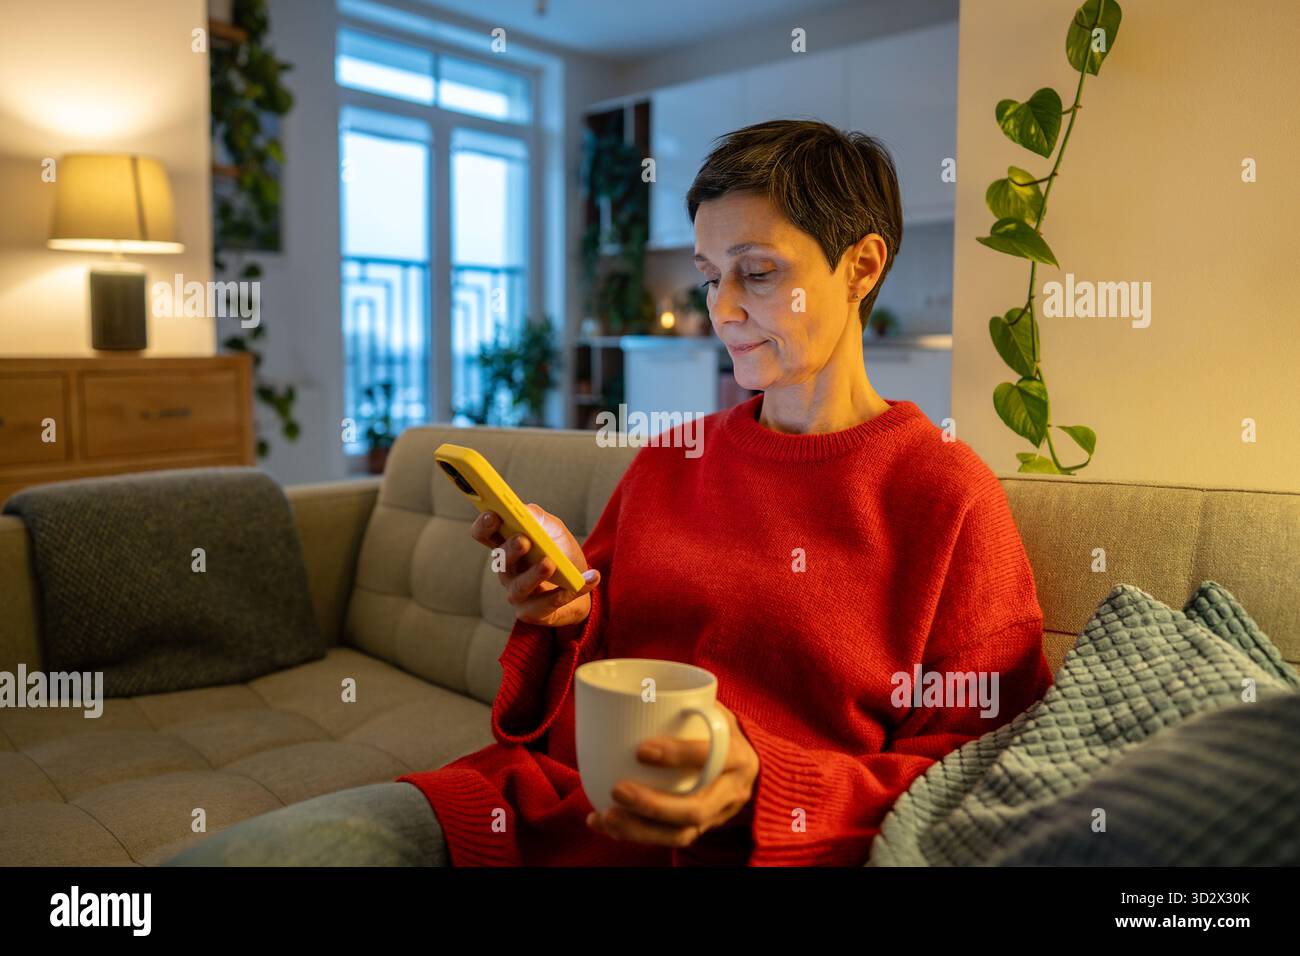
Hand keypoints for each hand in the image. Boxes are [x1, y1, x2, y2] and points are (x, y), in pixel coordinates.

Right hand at [470, 504, 598, 627]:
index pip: (484, 534)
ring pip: (520, 586)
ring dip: (535, 574)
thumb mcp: (553, 530)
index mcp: (506, 546)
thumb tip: (526, 511)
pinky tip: (591, 578)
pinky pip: (549, 603)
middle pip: (501, 560)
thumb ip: (538, 518)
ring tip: (550, 563)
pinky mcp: (532, 612)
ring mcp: (517, 594)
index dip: (484, 525)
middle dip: (511, 549)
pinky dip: (571, 590)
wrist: (578, 585)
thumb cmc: (560, 553)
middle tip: (524, 540)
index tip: (494, 515)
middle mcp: (506, 570)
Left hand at [586, 701, 758, 847]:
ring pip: (682, 834)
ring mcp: (718, 815)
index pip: (711, 757)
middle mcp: (732, 790)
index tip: (641, 750)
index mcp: (736, 754)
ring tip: (606, 816)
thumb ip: (687, 702)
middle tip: (617, 790)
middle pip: (695, 808)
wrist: (751, 765)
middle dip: (652, 804)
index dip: (678, 755)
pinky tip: (604, 824)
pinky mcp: (702, 830)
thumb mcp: (714, 710)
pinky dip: (634, 834)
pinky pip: (669, 840)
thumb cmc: (720, 730)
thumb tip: (640, 686)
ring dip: (639, 830)